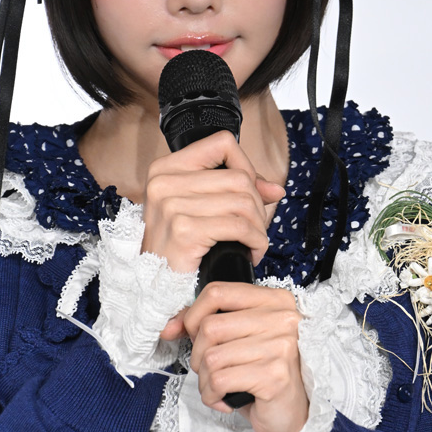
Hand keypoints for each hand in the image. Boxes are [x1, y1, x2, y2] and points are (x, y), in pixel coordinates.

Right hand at [140, 131, 284, 273]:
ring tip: (253, 242)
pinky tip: (251, 252)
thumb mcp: (198, 210)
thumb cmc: (178, 249)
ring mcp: (171, 205)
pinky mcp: (184, 229)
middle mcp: (163, 182)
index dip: (245, 166)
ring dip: (258, 226)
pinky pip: (239, 226)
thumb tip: (275, 189)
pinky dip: (256, 241)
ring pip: (243, 201)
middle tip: (254, 229)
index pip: (222, 143)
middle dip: (257, 205)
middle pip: (239, 177)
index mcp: (165, 168)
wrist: (156, 288)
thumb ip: (234, 191)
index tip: (249, 192)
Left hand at [162, 282, 308, 431]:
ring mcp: (281, 346)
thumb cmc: (262, 373)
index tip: (190, 335)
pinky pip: (219, 380)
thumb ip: (207, 324)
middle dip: (197, 356)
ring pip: (211, 357)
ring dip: (205, 380)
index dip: (192, 316)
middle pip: (210, 327)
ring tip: (219, 387)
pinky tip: (226, 399)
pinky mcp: (274, 376)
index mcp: (274, 301)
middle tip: (210, 371)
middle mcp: (282, 319)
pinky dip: (212, 395)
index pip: (217, 292)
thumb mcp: (238, 340)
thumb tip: (169, 327)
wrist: (290, 413)